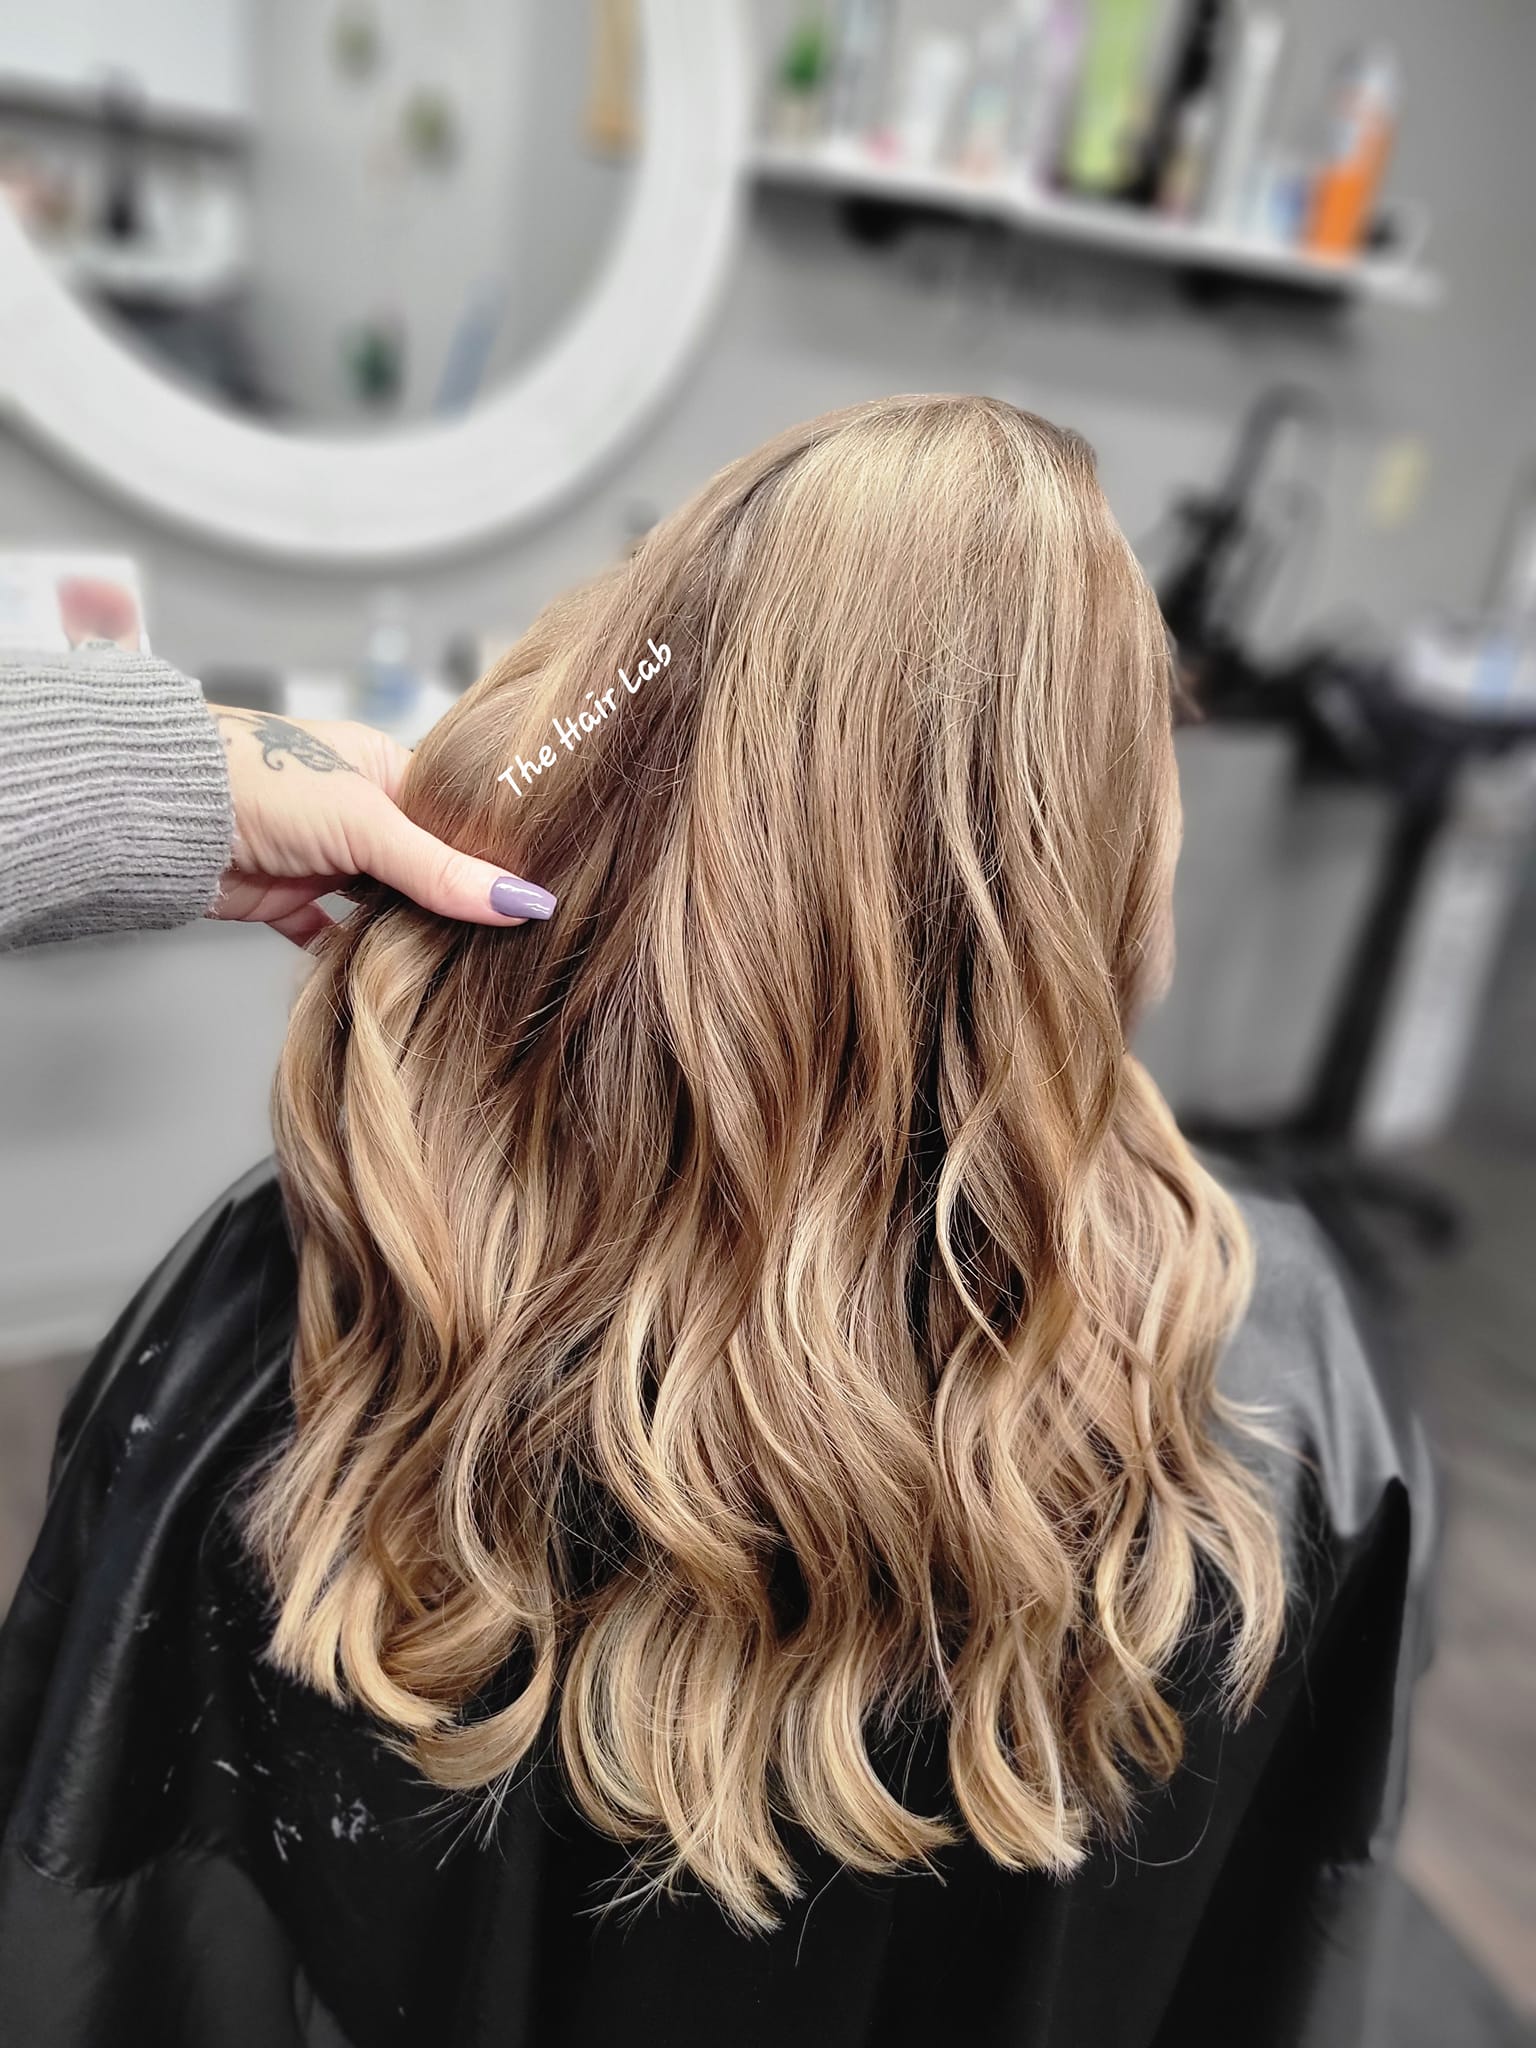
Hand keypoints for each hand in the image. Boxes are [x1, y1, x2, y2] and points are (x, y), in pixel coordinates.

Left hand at [210, 706, 555, 946]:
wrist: (161, 811)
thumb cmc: (262, 781)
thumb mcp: (369, 824)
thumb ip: (443, 870)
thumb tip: (522, 901)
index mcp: (384, 767)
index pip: (454, 816)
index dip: (489, 855)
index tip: (531, 897)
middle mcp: (358, 809)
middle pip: (422, 864)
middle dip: (451, 900)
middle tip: (504, 943)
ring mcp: (323, 856)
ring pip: (381, 903)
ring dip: (406, 930)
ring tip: (460, 965)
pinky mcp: (288, 898)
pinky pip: (332, 934)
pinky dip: (353, 954)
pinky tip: (388, 977)